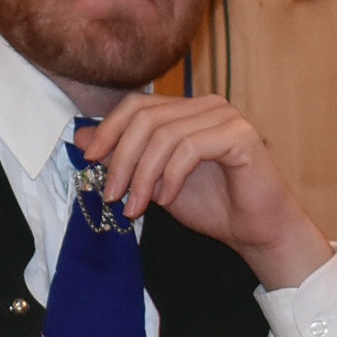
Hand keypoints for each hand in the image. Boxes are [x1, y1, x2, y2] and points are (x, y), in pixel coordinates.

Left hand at [81, 95, 329, 289]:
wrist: (256, 231)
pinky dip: (170, 176)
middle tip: (111, 195)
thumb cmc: (212, 205)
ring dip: (142, 175)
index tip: (91, 160)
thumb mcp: (155, 181)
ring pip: (164, 135)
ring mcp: (225, 117)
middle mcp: (207, 105)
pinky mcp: (240, 136)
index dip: (109, 129)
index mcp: (187, 110)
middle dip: (121, 158)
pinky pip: (189, 148)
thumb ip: (125, 158)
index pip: (138, 105)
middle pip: (146, 118)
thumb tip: (81, 139)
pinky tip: (166, 199)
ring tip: (136, 206)